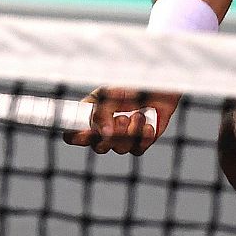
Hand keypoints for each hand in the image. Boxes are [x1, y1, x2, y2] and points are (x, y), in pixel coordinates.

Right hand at [62, 87, 177, 154]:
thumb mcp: (111, 94)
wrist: (161, 87)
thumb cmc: (133, 85)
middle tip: (122, 118)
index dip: (76, 137)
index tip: (88, 131)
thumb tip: (103, 132)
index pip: (73, 134)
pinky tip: (148, 124)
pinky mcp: (140, 142)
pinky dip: (143, 137)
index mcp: (91, 116)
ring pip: (119, 149)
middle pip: (98, 147)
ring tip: (139, 114)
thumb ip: (102, 112)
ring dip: (131, 131)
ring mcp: (123, 137)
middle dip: (111, 135)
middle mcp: (105, 129)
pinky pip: (137, 150)